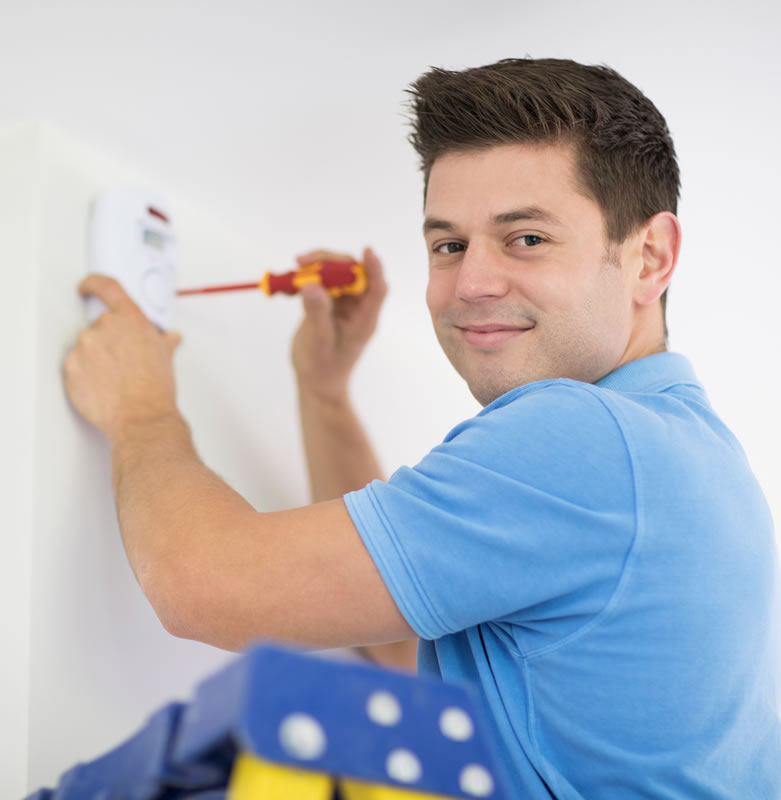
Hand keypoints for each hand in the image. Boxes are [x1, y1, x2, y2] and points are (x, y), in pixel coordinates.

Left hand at [64, 275, 181, 440]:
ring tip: (115, 381)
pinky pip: (75, 368)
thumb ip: (163, 341)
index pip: (107, 288)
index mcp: (130, 320)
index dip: (94, 284)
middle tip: (122, 365)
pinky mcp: (71, 368)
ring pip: (86, 349)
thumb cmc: (155, 390)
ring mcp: (84, 347)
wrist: (141, 417)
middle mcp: (104, 327)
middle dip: (108, 344)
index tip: (87, 286)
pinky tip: (103, 388)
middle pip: (98, 327)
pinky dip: (85, 377)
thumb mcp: (166, 358)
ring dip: (96, 361)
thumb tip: (169, 338)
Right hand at [291, 246, 386, 402]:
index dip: (374, 268)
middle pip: (351, 273)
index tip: (367, 250)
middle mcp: (357, 308)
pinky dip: (302, 282)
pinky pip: (318, 285)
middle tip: (301, 261)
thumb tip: (311, 284)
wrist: (316, 383)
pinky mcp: (328, 305)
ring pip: (332, 275)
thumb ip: (317, 312)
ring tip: (287, 279)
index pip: (376, 288)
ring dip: (311, 270)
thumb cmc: (322, 368)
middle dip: (328, 262)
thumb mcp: (318, 341)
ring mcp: (342, 306)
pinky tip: (285, 289)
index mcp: (364, 319)